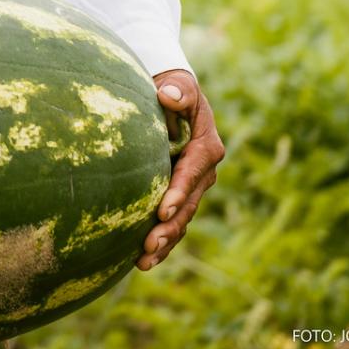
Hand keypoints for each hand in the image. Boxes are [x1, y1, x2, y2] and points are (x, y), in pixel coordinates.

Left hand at [138, 69, 222, 271]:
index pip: (192, 173)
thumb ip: (178, 90)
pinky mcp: (178, 197)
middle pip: (188, 204)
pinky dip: (161, 243)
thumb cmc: (174, 90)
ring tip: (143, 261)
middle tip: (148, 244)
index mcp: (206, 148)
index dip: (178, 192)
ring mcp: (192, 188)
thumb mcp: (179, 86)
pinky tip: (141, 262)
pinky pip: (173, 223)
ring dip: (165, 242)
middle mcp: (204, 173)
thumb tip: (168, 96)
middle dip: (170, 227)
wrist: (172, 99)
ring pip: (181, 220)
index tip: (162, 209)